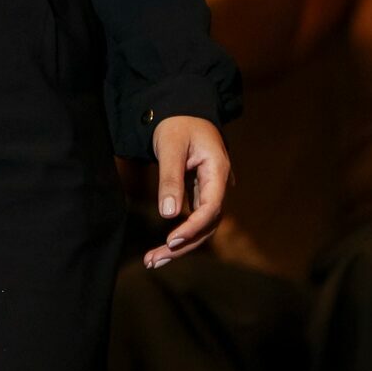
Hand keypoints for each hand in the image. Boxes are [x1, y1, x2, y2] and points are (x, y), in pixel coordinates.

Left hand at [143, 115, 231, 268]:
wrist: (182, 109)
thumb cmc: (177, 123)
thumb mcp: (169, 146)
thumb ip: (170, 178)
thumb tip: (168, 215)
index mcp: (217, 170)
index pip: (211, 208)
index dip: (193, 227)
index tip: (171, 240)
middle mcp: (219, 185)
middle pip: (207, 224)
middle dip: (183, 245)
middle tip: (154, 261)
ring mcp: (211, 191)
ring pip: (202, 226)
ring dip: (181, 245)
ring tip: (153, 261)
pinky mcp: (200, 194)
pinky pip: (194, 219)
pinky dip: (180, 234)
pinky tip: (162, 248)